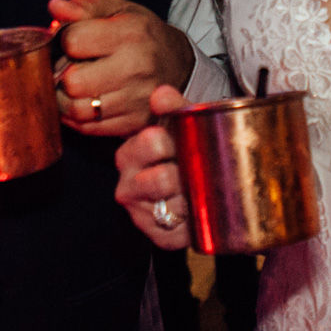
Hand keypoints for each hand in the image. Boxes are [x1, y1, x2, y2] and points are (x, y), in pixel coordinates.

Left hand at [50, 0, 196, 136]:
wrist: (179, 65)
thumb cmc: (142, 34)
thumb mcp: (119, 9)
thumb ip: (85, 7)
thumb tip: (55, 7)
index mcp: (131, 33)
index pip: (73, 41)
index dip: (63, 41)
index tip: (72, 42)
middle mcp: (136, 67)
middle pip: (73, 81)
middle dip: (62, 73)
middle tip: (69, 67)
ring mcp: (137, 99)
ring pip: (77, 110)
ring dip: (65, 99)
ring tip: (72, 86)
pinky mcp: (136, 123)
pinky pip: (89, 128)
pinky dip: (77, 117)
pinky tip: (82, 101)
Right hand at [115, 85, 193, 249]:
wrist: (203, 185)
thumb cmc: (188, 150)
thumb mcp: (183, 125)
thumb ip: (174, 107)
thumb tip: (161, 94)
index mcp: (129, 153)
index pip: (152, 141)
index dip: (176, 141)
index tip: (188, 141)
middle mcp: (127, 186)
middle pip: (160, 178)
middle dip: (186, 173)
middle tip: (200, 168)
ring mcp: (140, 214)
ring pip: (173, 206)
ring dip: (193, 197)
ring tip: (201, 189)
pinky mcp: (158, 236)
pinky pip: (180, 232)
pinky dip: (195, 221)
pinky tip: (199, 210)